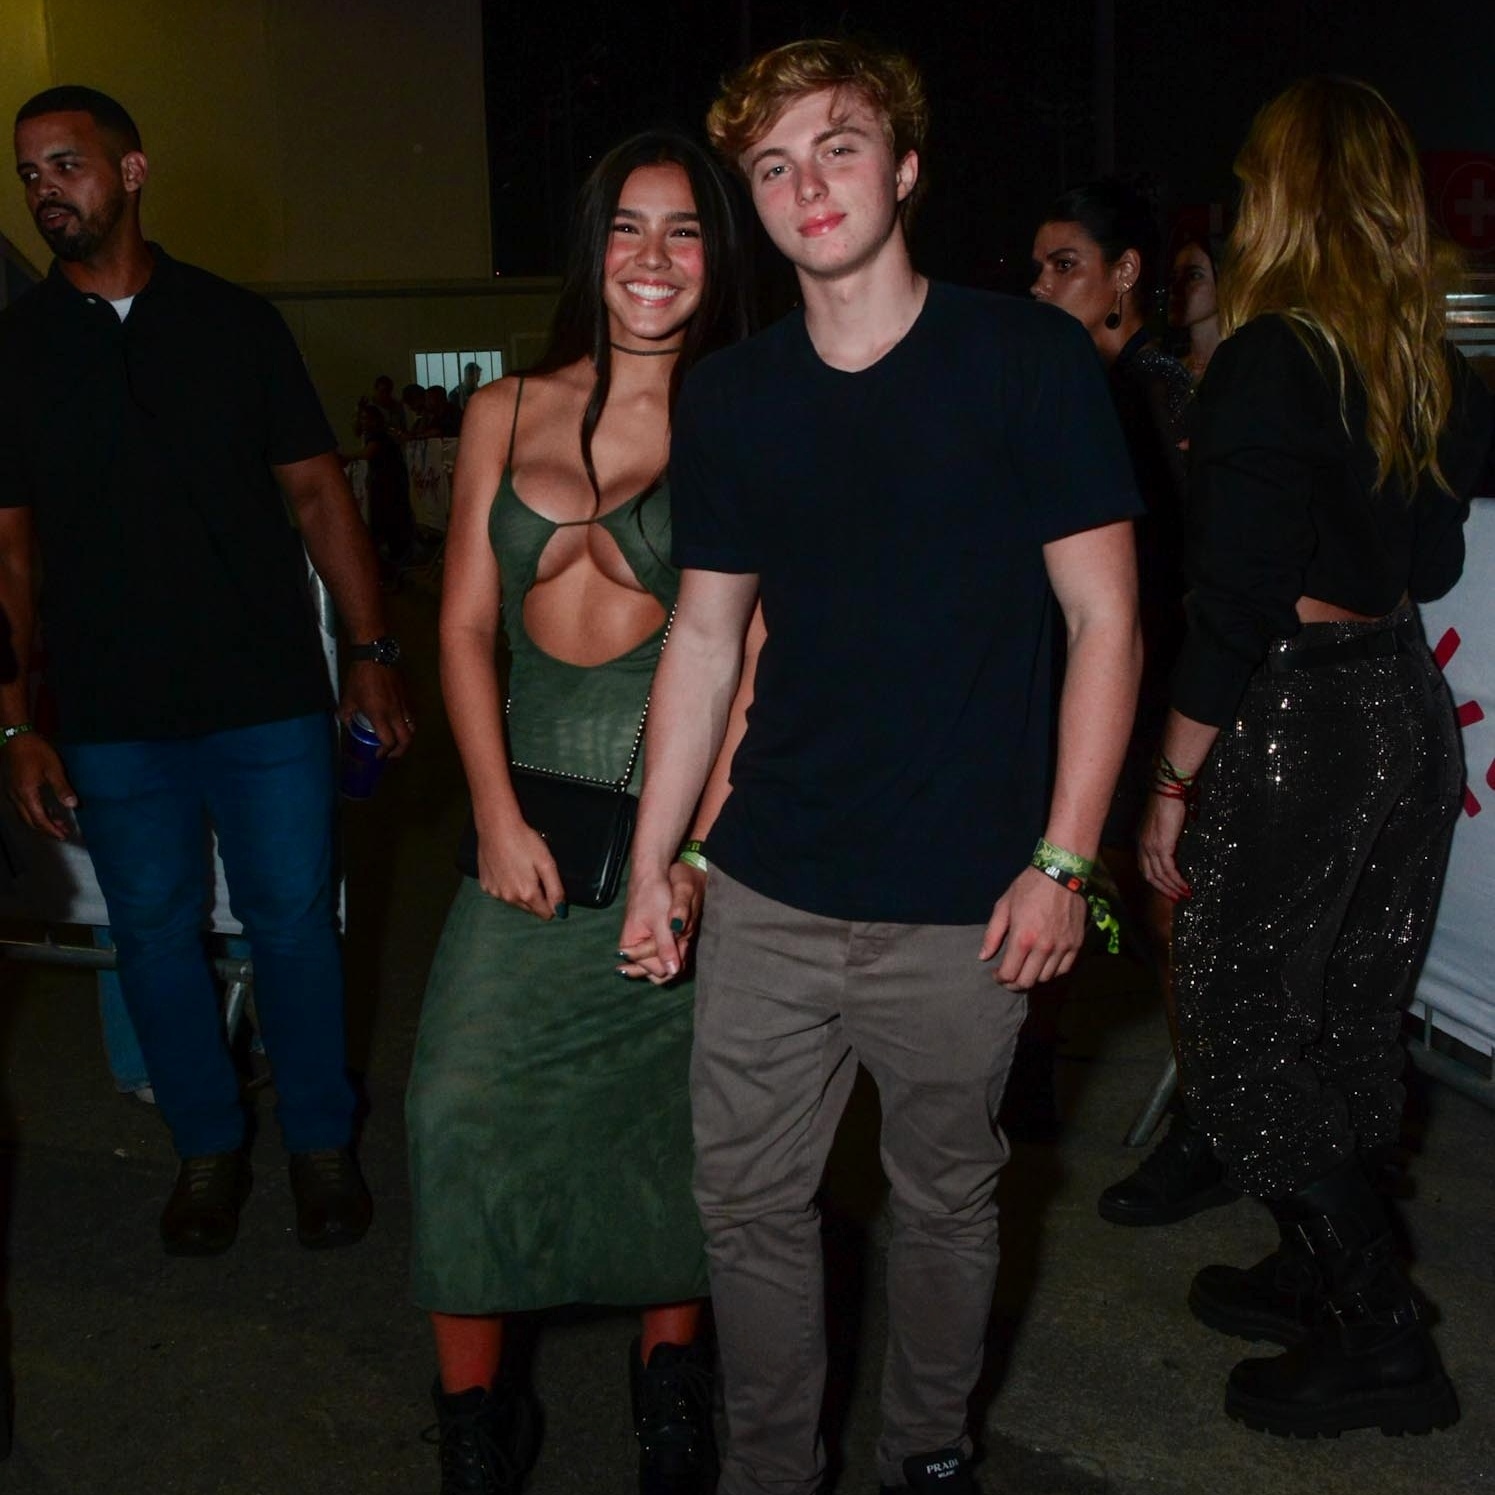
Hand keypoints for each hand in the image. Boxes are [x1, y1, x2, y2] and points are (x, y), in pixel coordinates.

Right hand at [3, 732, 77, 839]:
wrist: (16, 737)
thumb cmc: (36, 751)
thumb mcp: (54, 769)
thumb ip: (63, 788)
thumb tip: (73, 805)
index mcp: (26, 794)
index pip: (39, 820)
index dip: (52, 830)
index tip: (64, 835)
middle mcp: (16, 797)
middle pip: (30, 821)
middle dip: (47, 829)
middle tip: (64, 832)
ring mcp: (12, 793)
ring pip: (25, 815)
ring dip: (41, 821)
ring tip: (59, 823)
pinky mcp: (12, 788)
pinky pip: (23, 807)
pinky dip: (35, 813)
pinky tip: (47, 810)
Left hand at [340, 660, 413, 757]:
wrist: (375, 656)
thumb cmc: (360, 677)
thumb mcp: (348, 697)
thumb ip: (346, 713)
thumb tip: (345, 722)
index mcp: (380, 714)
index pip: (389, 741)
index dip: (385, 752)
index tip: (378, 754)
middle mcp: (395, 713)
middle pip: (406, 739)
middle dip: (400, 751)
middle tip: (391, 753)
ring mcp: (404, 704)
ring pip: (412, 727)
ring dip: (406, 738)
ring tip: (397, 740)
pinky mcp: (408, 696)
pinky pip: (411, 715)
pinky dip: (407, 724)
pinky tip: (398, 722)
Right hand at [475, 813, 565, 918]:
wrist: (496, 827)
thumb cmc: (524, 841)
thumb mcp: (547, 863)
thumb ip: (555, 889)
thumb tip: (560, 910)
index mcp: (527, 894)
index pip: (545, 914)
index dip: (552, 903)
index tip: (550, 887)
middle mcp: (509, 898)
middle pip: (530, 909)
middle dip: (536, 897)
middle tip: (535, 873)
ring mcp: (495, 893)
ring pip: (515, 901)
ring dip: (520, 891)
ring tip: (519, 868)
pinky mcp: (485, 885)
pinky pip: (500, 892)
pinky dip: (506, 884)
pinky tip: (506, 868)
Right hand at [617, 862, 704, 983]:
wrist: (652, 875)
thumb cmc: (654, 895)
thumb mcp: (662, 923)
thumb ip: (666, 948)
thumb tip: (672, 972)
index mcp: (630, 947)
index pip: (656, 969)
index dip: (671, 957)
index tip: (679, 939)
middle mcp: (633, 950)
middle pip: (657, 971)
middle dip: (673, 958)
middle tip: (681, 939)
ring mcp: (641, 945)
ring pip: (661, 963)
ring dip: (674, 953)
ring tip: (680, 937)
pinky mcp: (649, 939)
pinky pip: (662, 953)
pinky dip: (673, 947)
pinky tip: (679, 937)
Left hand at [979, 865, 1087, 990]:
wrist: (1062, 873)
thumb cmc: (1028, 887)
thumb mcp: (1003, 906)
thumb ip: (992, 934)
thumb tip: (983, 957)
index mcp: (1022, 938)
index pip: (1009, 974)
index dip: (1000, 979)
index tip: (997, 974)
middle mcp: (1043, 948)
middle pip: (1027, 981)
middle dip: (1014, 984)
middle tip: (1009, 977)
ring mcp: (1062, 947)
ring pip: (1045, 978)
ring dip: (1033, 977)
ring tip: (1026, 969)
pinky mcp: (1076, 944)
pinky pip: (1063, 969)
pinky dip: (1051, 971)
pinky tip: (1043, 964)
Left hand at [1138, 791, 1190, 900]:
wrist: (1168, 792)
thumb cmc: (1169, 804)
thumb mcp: (1164, 826)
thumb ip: (1166, 839)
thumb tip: (1177, 850)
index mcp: (1141, 841)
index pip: (1144, 867)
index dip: (1155, 880)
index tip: (1167, 888)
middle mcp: (1142, 846)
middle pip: (1149, 875)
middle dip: (1163, 889)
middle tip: (1176, 898)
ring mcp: (1150, 847)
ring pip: (1159, 875)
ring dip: (1172, 888)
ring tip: (1184, 896)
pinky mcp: (1162, 847)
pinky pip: (1168, 870)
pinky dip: (1177, 881)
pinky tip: (1185, 887)